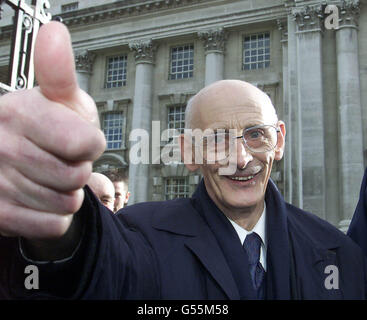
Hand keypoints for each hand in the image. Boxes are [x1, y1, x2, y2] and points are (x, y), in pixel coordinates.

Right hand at [0, 22, 105, 238]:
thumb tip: (54, 30)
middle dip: (79, 170)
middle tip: (61, 158)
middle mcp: (0, 146)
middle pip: (77, 176)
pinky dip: (58, 216)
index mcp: (18, 112)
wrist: (26, 161)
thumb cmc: (54, 126)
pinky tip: (43, 199)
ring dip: (68, 194)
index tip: (78, 139)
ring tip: (50, 177)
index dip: (90, 145)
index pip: (84, 144)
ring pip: (67, 203)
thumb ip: (59, 71)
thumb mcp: (62, 98)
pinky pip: (54, 225)